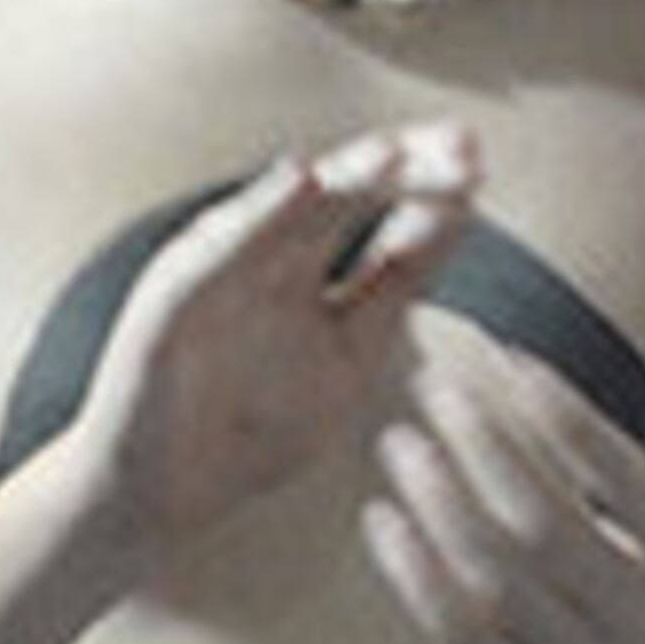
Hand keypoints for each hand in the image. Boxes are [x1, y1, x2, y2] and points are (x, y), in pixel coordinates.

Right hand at [77, 125, 478, 560]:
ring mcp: (220, 269)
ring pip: (287, 207)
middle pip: (345, 191)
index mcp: (310, 261)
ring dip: (343, 175)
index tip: (481, 164)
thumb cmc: (258, 424)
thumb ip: (397, 282)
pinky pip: (217, 248)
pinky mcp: (171, 297)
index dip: (427, 182)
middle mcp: (266, 252)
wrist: (164, 496)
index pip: (377, 205)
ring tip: (394, 151)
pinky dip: (258, 213)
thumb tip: (462, 214)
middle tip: (463, 147)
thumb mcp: (354, 350)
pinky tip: (300, 181)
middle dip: (403, 165)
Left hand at [362, 327, 644, 643]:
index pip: (628, 484)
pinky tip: (384, 516)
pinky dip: (417, 579)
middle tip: (436, 384)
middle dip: (486, 452)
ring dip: (440, 507)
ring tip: (400, 437)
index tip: (514, 358)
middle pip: (546, 531)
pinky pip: (463, 638)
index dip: (568, 421)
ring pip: (495, 583)